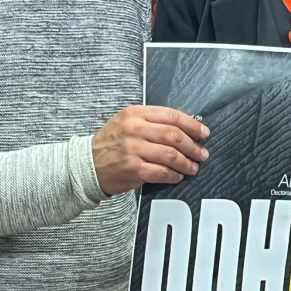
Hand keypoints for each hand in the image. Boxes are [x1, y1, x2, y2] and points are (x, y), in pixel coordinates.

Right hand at [91, 106, 209, 195]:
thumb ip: (152, 121)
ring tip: (193, 167)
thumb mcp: (127, 122)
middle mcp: (134, 129)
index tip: (203, 133)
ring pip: (171, 155)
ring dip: (187, 163)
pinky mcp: (134, 169)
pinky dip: (174, 175)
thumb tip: (185, 128)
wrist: (87, 165)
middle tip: (202, 153)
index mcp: (135, 113)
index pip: (171, 116)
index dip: (192, 125)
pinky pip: (162, 172)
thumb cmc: (111, 143)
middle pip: (174, 135)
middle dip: (193, 146)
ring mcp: (133, 149)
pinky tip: (178, 176)